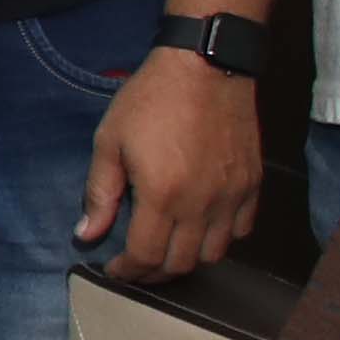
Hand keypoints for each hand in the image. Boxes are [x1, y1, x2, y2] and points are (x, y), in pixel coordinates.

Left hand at [76, 49, 264, 283]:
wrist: (206, 66)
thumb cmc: (151, 99)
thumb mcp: (110, 141)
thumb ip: (100, 193)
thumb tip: (87, 235)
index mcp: (162, 195)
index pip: (146, 256)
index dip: (128, 271)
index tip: (115, 269)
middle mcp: (202, 204)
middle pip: (181, 263)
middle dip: (153, 272)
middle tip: (137, 264)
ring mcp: (232, 196)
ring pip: (215, 254)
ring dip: (188, 259)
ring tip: (168, 248)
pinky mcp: (253, 184)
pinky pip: (242, 230)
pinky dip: (221, 238)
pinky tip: (202, 227)